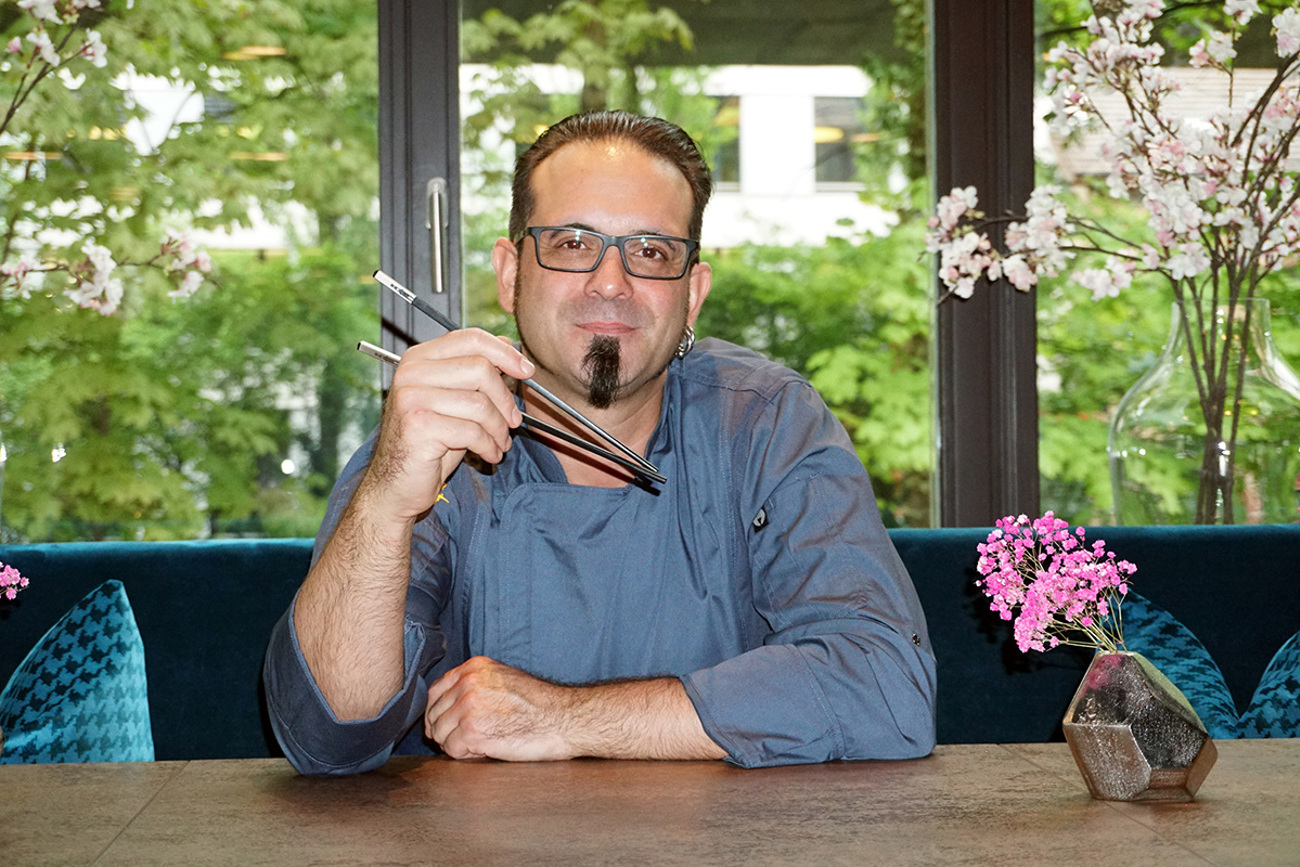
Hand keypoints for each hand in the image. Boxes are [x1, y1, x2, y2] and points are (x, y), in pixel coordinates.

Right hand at [358, 331, 533, 523]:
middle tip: (513, 421)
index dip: (505, 353)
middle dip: (505, 399)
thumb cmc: (429, 442)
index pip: (470, 338)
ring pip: (480, 403)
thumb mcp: (453, 401)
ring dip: (499, 428)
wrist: (396, 484)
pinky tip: (489, 453)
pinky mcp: (418, 426)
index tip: (526, 371)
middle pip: (480, 369)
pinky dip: (489, 445)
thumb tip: (511, 354)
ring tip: (500, 442)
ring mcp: (411, 398)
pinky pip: (472, 431)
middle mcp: (411, 373)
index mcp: (419, 358)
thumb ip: (473, 375)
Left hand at [425, 656, 573, 760]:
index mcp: (474, 668)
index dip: (437, 712)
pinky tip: (485, 749)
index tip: (444, 724)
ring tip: (480, 743)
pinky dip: (465, 755)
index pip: (436, 691)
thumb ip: (475, 685)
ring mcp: (468, 707)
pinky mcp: (473, 732)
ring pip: (440, 734)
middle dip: (445, 730)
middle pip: (434, 714)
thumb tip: (448, 707)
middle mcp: (468, 684)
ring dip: (456, 743)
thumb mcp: (503, 679)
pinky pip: (452, 750)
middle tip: (465, 739)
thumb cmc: (539, 704)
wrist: (562, 719)